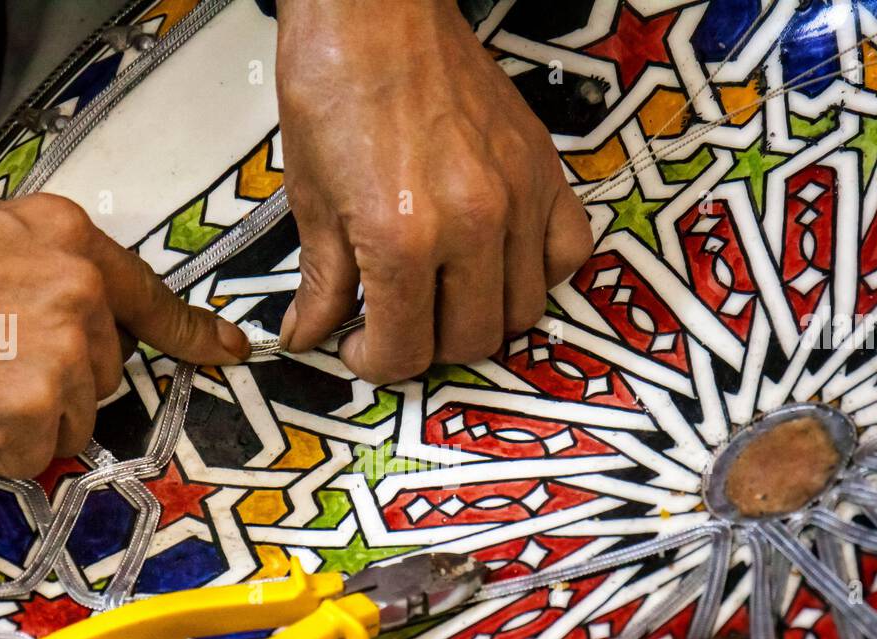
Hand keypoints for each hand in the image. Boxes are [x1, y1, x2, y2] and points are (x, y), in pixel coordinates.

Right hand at [0, 195, 248, 476]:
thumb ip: (50, 266)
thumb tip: (81, 307)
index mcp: (73, 243)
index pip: (152, 298)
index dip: (192, 332)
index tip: (229, 350)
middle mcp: (82, 296)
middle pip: (104, 374)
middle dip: (59, 382)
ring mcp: (63, 356)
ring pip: (73, 420)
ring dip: (27, 418)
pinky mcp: (35, 412)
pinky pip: (33, 455)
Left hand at [275, 0, 592, 383]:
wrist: (375, 12)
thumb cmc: (334, 89)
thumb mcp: (311, 199)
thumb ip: (322, 282)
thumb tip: (308, 334)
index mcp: (401, 238)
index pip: (407, 349)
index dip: (377, 365)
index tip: (363, 352)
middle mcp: (470, 226)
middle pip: (471, 341)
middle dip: (428, 349)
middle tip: (399, 328)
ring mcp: (518, 198)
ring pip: (522, 311)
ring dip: (482, 321)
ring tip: (445, 299)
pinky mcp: (545, 171)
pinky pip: (568, 253)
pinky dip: (538, 275)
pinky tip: (500, 265)